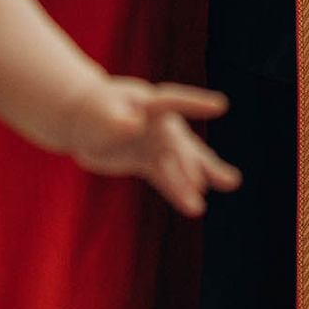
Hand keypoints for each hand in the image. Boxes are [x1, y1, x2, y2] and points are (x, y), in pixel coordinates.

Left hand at [58, 78, 240, 216]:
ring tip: (224, 189)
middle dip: (192, 165)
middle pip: (181, 144)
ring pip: (182, 162)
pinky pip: (168, 179)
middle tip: (204, 185)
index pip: (174, 101)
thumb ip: (117, 119)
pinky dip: (180, 192)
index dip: (196, 104)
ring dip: (194, 181)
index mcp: (149, 103)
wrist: (84, 121)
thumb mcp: (101, 113)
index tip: (221, 105)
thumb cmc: (93, 109)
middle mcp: (160, 124)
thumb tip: (134, 124)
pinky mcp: (151, 162)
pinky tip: (197, 207)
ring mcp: (158, 144)